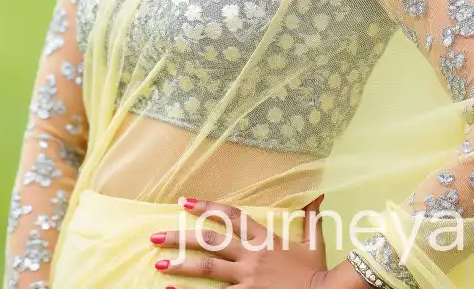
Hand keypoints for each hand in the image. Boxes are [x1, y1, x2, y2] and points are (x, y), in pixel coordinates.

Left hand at [149, 193, 328, 288]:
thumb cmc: (317, 274)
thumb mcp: (315, 243)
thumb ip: (311, 218)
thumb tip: (318, 195)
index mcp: (265, 238)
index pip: (231, 216)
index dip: (207, 207)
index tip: (184, 202)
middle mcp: (251, 255)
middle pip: (211, 240)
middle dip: (181, 237)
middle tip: (155, 236)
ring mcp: (248, 278)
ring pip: (208, 269)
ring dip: (181, 265)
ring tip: (158, 265)